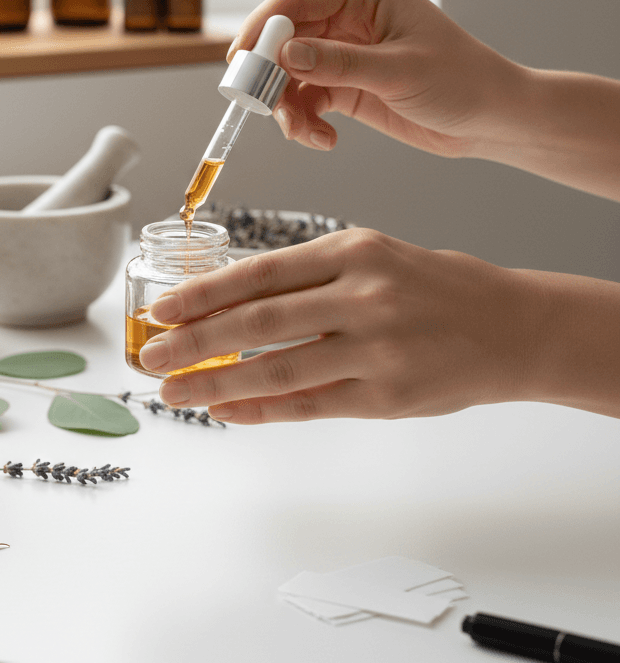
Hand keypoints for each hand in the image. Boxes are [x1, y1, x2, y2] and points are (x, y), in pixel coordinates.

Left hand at [137, 228, 549, 423]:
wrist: (511, 326)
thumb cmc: (432, 287)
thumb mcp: (371, 257)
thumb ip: (306, 278)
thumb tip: (226, 303)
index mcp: (352, 251)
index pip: (259, 272)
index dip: (202, 294)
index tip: (161, 311)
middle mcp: (362, 296)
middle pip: (257, 323)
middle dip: (193, 343)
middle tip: (151, 357)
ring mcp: (377, 349)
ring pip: (276, 370)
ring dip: (216, 384)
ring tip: (176, 392)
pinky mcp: (388, 396)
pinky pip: (309, 406)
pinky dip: (260, 411)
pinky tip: (226, 411)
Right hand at [230, 0, 524, 159]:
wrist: (490, 120)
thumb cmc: (461, 81)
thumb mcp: (398, 72)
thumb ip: (337, 63)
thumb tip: (283, 54)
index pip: (296, 0)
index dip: (262, 28)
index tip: (240, 62)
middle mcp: (349, 16)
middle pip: (283, 38)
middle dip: (269, 75)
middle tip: (262, 106)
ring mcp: (344, 50)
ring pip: (288, 73)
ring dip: (286, 106)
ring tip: (303, 132)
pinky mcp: (344, 82)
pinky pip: (305, 99)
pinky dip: (304, 122)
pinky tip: (324, 139)